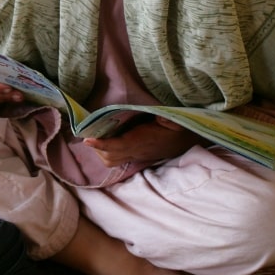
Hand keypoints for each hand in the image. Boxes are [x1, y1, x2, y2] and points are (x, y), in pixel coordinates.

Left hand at [82, 116, 207, 166]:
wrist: (187, 138)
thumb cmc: (177, 125)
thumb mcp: (171, 118)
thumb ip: (163, 115)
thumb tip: (160, 114)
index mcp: (143, 140)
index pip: (119, 145)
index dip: (103, 144)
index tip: (87, 139)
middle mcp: (138, 151)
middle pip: (110, 156)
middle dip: (96, 148)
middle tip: (87, 133)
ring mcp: (137, 155)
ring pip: (112, 161)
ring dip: (99, 152)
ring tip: (93, 138)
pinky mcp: (136, 156)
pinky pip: (116, 160)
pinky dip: (105, 153)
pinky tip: (102, 142)